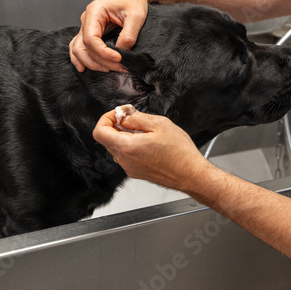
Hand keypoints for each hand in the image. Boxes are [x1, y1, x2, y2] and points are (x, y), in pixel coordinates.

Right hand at [69, 0, 149, 72]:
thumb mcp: (136, 16)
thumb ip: (129, 35)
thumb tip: (121, 52)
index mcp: (95, 11)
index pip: (91, 39)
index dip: (103, 53)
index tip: (119, 59)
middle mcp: (87, 19)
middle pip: (84, 47)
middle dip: (101, 61)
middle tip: (120, 67)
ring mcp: (87, 26)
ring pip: (79, 50)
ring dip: (91, 63)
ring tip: (109, 70)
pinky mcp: (91, 32)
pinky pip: (79, 47)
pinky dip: (80, 59)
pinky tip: (83, 68)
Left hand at [92, 109, 209, 190]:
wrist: (191, 175)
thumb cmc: (180, 153)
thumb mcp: (159, 124)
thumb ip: (136, 118)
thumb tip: (123, 116)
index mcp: (127, 147)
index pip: (99, 132)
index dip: (106, 119)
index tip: (119, 114)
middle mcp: (125, 160)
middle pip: (107, 139)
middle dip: (116, 125)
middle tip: (133, 118)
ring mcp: (130, 168)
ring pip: (117, 147)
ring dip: (124, 136)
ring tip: (144, 131)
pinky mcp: (136, 173)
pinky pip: (126, 156)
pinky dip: (131, 146)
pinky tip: (148, 142)